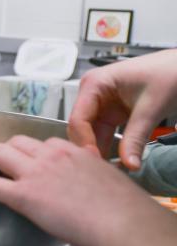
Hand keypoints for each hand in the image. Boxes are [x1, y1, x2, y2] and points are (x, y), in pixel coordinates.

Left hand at [0, 136, 161, 245]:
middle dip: (2, 146)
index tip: (29, 156)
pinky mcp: (22, 194)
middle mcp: (51, 156)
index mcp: (74, 151)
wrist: (122, 222)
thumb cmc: (125, 210)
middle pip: (18, 143)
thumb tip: (92, 190)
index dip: (34, 151)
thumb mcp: (110, 183)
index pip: (46, 144)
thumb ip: (93, 180)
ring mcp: (34, 173)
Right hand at [68, 50, 176, 170]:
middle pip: (82, 130)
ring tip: (113, 170)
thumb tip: (129, 164)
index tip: (96, 162)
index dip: (85, 142)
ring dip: (102, 152)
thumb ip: (136, 137)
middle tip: (103, 172)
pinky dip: (112, 149)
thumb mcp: (151, 107)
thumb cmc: (169, 73)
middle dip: (92, 150)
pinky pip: (106, 135)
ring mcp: (101, 105)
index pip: (79, 120)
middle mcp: (92, 95)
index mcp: (94, 84)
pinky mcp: (112, 114)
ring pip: (93, 135)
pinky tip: (120, 161)